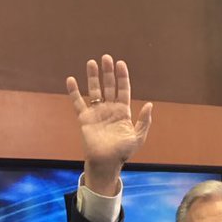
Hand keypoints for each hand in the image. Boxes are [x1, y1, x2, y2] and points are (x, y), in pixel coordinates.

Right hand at [66, 54, 152, 193]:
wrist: (106, 163)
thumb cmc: (123, 152)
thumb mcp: (138, 137)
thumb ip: (144, 121)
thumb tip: (149, 105)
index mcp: (123, 112)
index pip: (123, 89)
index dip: (122, 77)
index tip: (120, 64)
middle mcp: (109, 109)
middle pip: (108, 86)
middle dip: (108, 72)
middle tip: (106, 58)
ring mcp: (97, 112)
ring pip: (94, 90)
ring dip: (93, 77)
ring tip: (91, 62)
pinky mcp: (85, 118)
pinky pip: (78, 102)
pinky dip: (74, 92)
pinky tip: (71, 80)